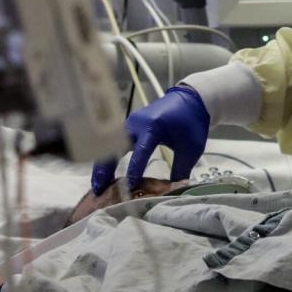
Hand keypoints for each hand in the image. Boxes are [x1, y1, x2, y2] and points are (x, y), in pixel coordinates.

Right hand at [90, 85, 209, 193]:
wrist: (191, 99)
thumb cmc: (192, 123)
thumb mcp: (191, 147)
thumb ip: (181, 170)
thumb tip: (172, 191)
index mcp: (154, 126)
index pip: (141, 151)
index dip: (134, 169)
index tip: (129, 186)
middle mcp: (137, 124)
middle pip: (115, 147)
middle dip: (106, 169)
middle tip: (99, 190)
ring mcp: (130, 123)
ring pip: (111, 146)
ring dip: (103, 165)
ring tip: (98, 186)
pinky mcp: (128, 125)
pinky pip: (115, 143)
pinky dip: (109, 158)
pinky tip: (106, 173)